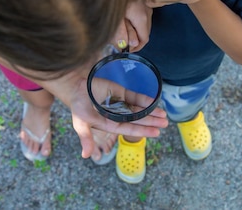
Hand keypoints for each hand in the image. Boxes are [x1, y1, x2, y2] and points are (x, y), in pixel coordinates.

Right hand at [38, 69, 167, 158]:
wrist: (75, 85)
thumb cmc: (77, 105)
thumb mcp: (80, 123)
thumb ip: (85, 138)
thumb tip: (86, 156)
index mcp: (109, 124)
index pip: (128, 129)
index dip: (142, 131)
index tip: (156, 132)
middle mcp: (117, 115)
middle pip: (137, 120)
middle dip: (151, 121)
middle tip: (166, 124)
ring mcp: (120, 103)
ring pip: (138, 109)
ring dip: (151, 112)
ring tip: (164, 116)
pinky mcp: (121, 92)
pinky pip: (135, 97)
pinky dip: (145, 99)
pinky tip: (155, 102)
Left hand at [113, 0, 151, 51]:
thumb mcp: (115, 16)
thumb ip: (120, 32)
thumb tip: (126, 45)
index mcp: (141, 17)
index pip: (144, 39)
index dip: (136, 48)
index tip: (126, 50)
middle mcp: (147, 12)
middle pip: (144, 32)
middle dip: (134, 39)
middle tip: (120, 42)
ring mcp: (146, 5)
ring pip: (143, 24)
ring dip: (133, 30)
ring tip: (119, 30)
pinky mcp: (142, 0)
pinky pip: (141, 16)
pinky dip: (134, 21)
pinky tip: (123, 19)